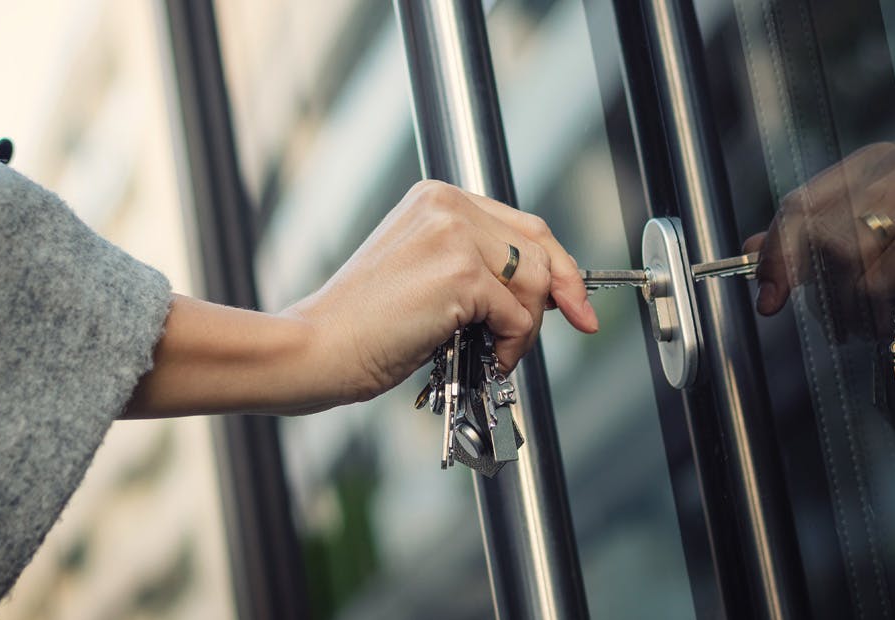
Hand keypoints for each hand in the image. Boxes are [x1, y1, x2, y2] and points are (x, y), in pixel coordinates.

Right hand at [124, 181, 595, 417]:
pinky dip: (512, 345)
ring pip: (534, 282)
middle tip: (578, 322)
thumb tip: (539, 291)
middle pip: (539, 244)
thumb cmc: (360, 328)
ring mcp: (453, 234)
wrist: (316, 349)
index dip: (555, 262)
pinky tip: (482, 358)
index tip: (575, 297)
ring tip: (489, 352)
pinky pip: (518, 314)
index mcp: (435, 200)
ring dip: (525, 328)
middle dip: (564, 289)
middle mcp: (445, 205)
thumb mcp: (425, 281)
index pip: (521, 224)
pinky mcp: (459, 272)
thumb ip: (475, 270)